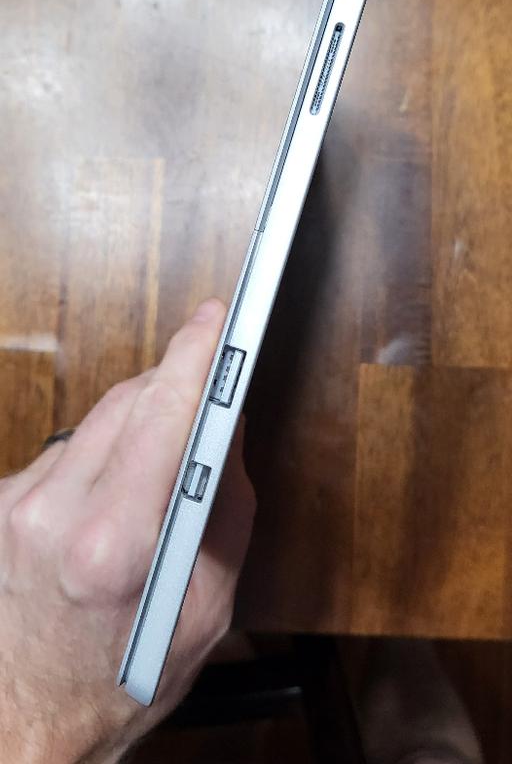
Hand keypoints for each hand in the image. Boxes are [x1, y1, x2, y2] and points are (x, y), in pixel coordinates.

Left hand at [0, 299, 254, 762]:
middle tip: (211, 389)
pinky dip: (103, 452)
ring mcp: (19, 504)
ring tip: (160, 470)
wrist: (32, 716)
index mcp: (113, 546)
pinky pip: (70, 444)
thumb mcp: (208, 607)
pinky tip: (114, 493)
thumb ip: (225, 506)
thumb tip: (227, 429)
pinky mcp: (4, 499)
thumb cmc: (123, 673)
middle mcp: (54, 515)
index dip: (197, 357)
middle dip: (177, 387)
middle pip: (131, 403)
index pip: (163, 415)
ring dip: (139, 422)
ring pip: (99, 418)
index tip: (219, 320)